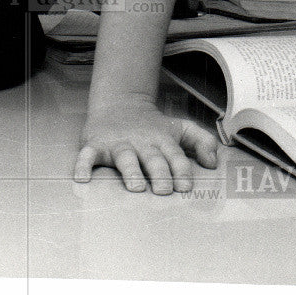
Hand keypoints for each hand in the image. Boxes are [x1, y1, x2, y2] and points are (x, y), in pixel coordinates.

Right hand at [74, 97, 217, 194]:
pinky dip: (83, 166)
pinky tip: (82, 179)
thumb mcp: (180, 129)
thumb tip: (213, 162)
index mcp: (161, 140)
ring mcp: (118, 144)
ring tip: (135, 187)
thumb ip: (201, 141)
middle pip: (152, 158)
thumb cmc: (153, 126)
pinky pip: (87, 156)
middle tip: (164, 190)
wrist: (120, 104)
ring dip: (130, 171)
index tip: (186, 186)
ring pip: (124, 157)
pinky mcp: (96, 145)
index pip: (174, 155)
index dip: (181, 170)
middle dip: (159, 173)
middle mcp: (141, 143)